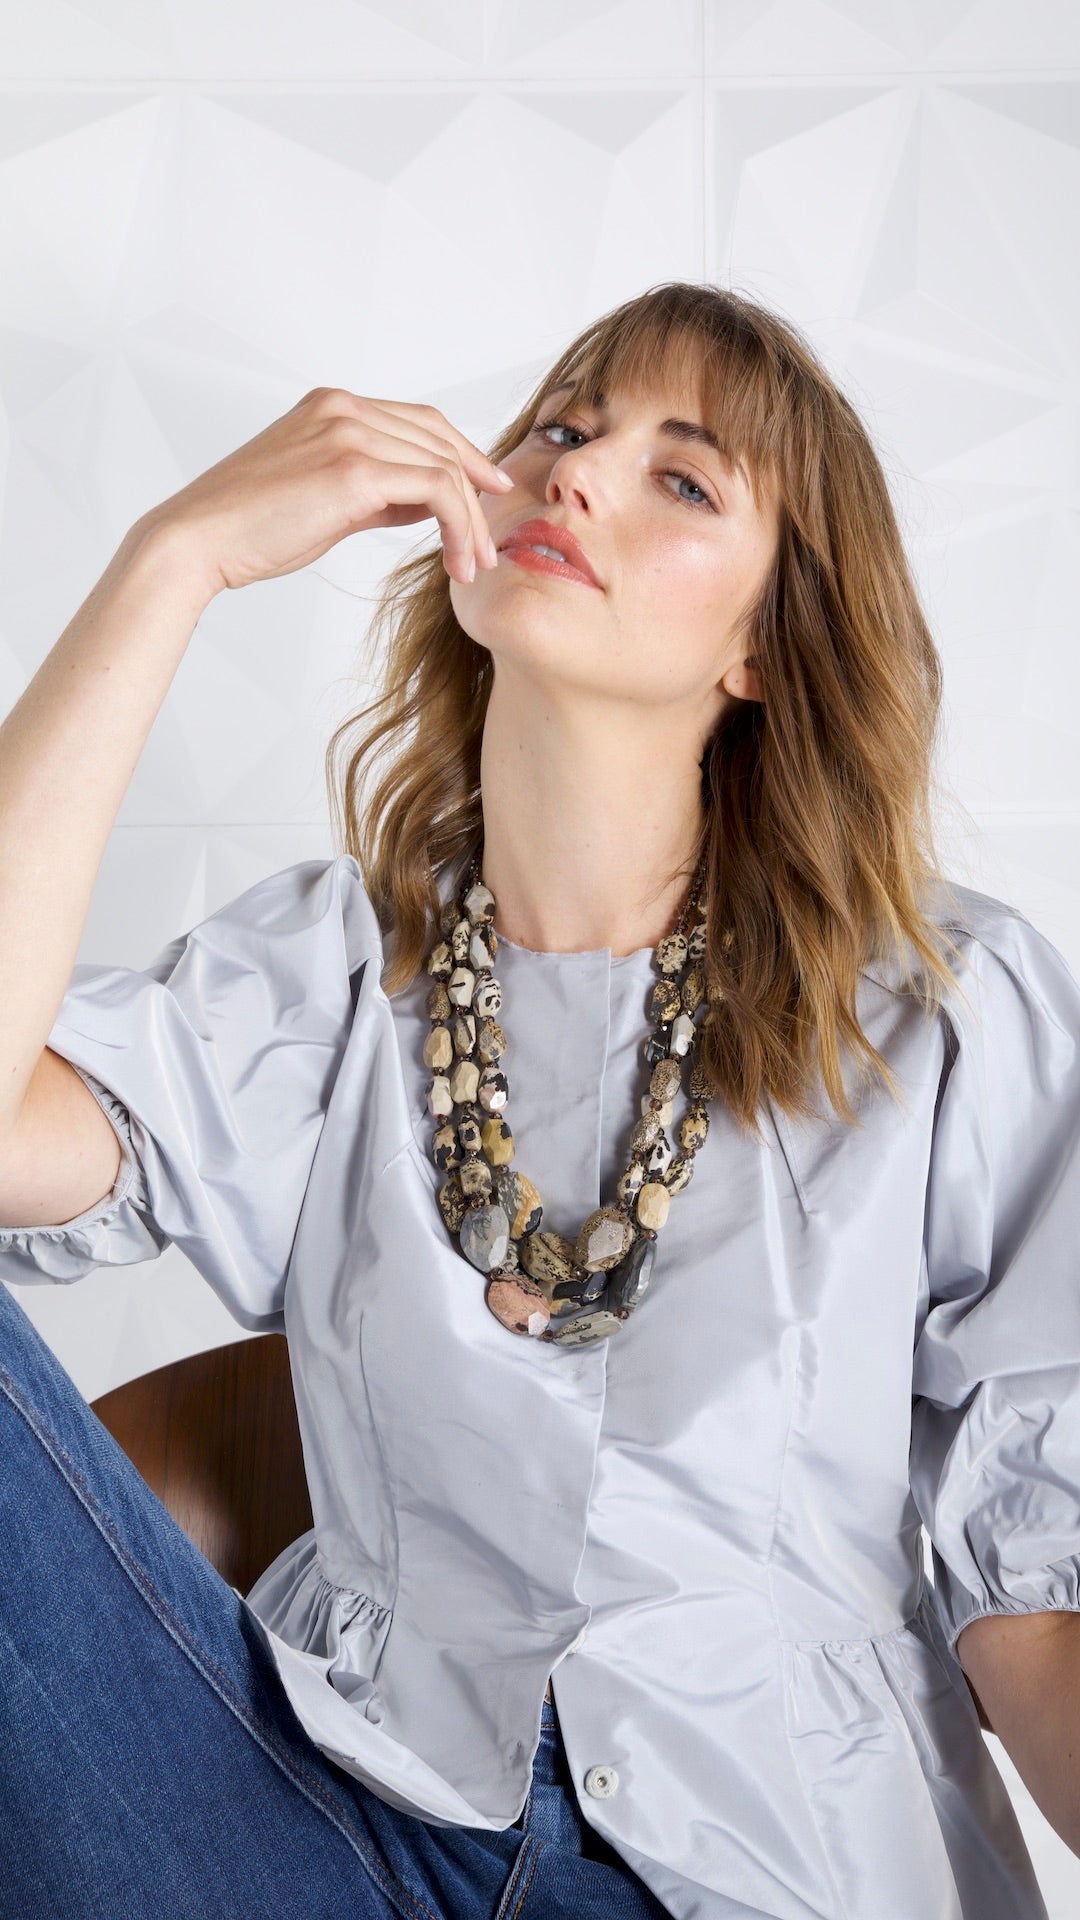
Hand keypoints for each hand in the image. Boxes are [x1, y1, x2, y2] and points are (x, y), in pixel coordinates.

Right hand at [138, 388, 514, 596]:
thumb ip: (375, 490)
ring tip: (475, 565)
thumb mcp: (324, 499)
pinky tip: (456, 560)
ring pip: (445, 466)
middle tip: (490, 543)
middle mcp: (343, 408)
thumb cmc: (250, 528)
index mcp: (332, 406)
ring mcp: (348, 432)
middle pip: (440, 438)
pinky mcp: (353, 468)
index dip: (462, 457)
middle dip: (476, 492)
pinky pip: (435, 488)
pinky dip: (457, 526)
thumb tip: (424, 501)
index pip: (419, 422)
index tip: (487, 495)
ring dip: (470, 521)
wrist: (198, 540)